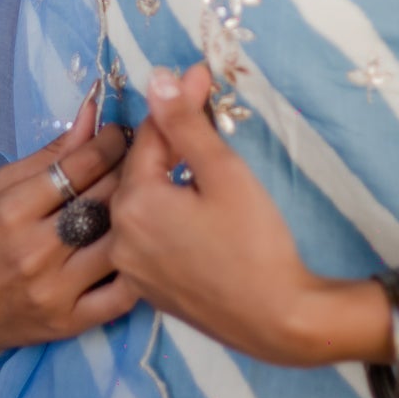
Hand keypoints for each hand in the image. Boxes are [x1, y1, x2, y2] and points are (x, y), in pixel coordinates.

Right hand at [0, 89, 136, 353]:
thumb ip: (49, 155)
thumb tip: (91, 115)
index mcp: (15, 210)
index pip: (81, 166)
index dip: (110, 141)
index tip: (121, 133)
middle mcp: (37, 250)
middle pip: (104, 199)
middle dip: (131, 169)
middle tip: (144, 156)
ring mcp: (57, 289)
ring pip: (118, 242)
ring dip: (140, 215)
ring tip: (149, 199)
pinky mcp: (71, 322)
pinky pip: (121, 295)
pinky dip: (139, 269)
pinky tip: (145, 249)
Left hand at [108, 63, 327, 365]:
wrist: (279, 320)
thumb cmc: (256, 241)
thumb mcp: (224, 171)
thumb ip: (186, 122)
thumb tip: (159, 76)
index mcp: (134, 202)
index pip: (150, 134)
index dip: (180, 106)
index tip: (202, 83)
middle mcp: (120, 236)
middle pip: (141, 169)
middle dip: (172, 145)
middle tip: (212, 133)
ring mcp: (131, 268)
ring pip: (144, 204)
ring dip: (168, 182)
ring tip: (207, 175)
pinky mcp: (147, 290)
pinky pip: (148, 238)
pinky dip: (167, 219)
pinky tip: (199, 219)